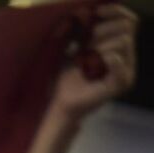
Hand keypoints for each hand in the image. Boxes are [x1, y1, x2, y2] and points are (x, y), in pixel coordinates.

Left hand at [53, 4, 136, 120]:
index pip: (129, 20)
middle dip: (104, 31)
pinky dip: (106, 58)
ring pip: (123, 41)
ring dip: (100, 47)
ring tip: (86, 61)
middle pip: (127, 27)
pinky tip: (95, 63)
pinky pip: (119, 61)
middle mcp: (126, 55)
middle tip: (86, 45)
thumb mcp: (72, 49)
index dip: (116, 11)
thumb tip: (82, 10)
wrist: (63, 102)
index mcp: (117, 45)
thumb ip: (80, 31)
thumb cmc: (67, 77)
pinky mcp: (122, 83)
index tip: (97, 12)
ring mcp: (126, 69)